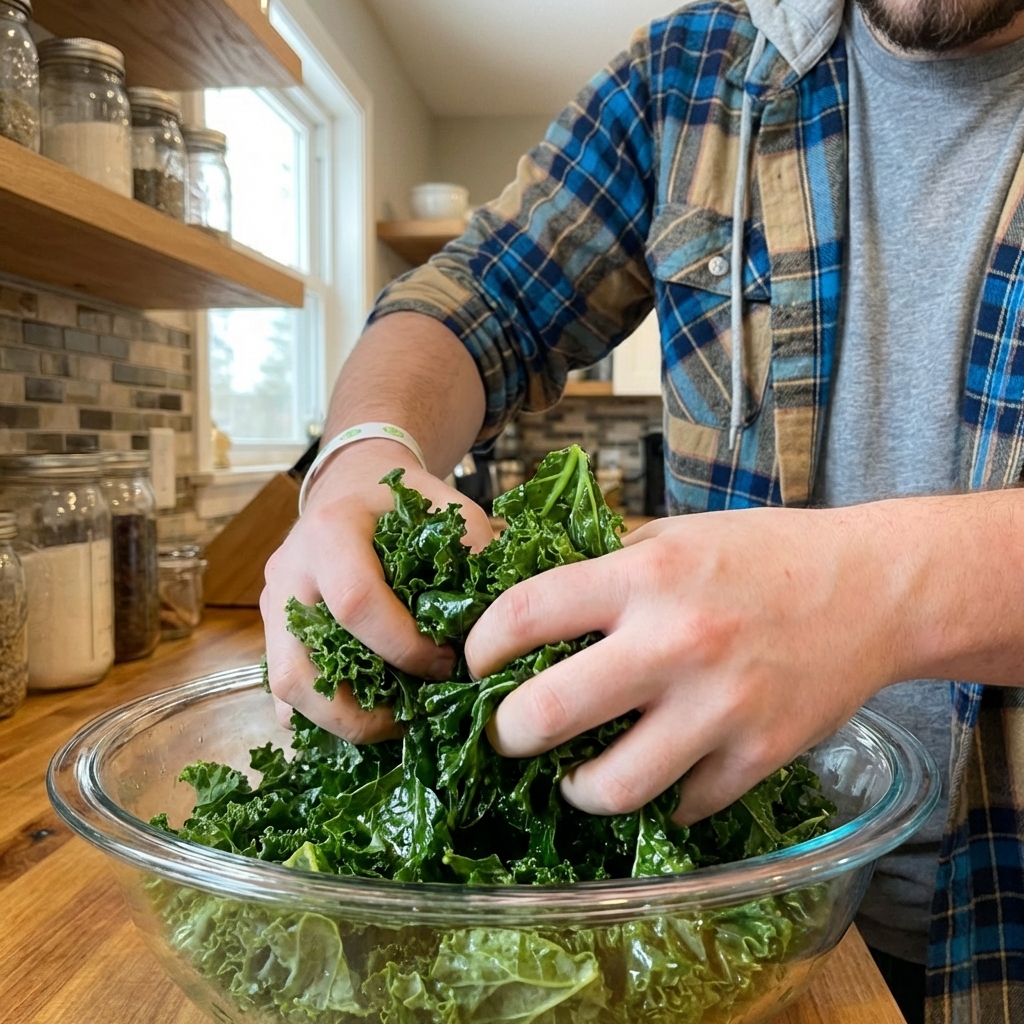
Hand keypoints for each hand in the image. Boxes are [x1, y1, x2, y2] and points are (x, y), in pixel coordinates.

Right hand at [262, 439, 492, 740]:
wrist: (347, 486)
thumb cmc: (398, 501)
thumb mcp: (441, 503)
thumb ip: (474, 542)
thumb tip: (498, 608)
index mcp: (330, 533)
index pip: (356, 603)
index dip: (403, 646)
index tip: (447, 665)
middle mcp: (289, 574)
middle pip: (299, 668)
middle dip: (359, 713)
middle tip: (412, 720)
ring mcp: (273, 607)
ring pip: (285, 690)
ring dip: (338, 723)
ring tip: (393, 726)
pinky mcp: (274, 632)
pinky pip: (284, 691)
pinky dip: (322, 715)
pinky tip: (367, 716)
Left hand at [464, 505, 910, 824]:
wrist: (873, 588)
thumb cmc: (765, 554)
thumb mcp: (676, 535)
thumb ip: (605, 565)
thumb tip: (528, 598)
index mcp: (643, 577)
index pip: (525, 613)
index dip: (479, 644)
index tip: (472, 663)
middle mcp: (674, 642)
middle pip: (548, 712)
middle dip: (505, 734)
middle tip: (504, 734)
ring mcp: (719, 707)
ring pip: (613, 786)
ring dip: (576, 789)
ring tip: (572, 776)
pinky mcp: (759, 754)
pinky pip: (684, 805)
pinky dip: (663, 800)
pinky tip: (660, 777)